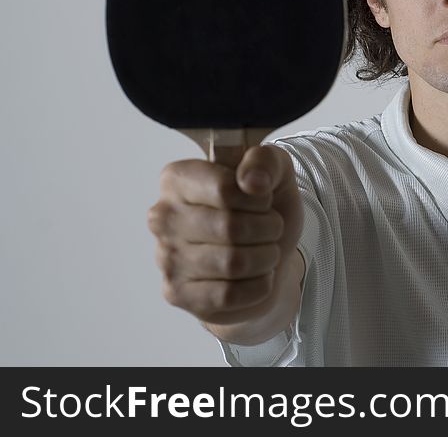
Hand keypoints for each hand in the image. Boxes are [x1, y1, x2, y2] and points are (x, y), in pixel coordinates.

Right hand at [148, 144, 303, 329]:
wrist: (268, 257)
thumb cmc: (263, 212)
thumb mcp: (275, 174)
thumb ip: (266, 161)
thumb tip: (252, 181)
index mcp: (177, 179)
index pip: (225, 189)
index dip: (259, 199)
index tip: (264, 202)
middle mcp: (163, 216)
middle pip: (230, 228)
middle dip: (267, 230)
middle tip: (271, 229)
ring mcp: (165, 258)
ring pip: (233, 263)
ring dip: (265, 258)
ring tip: (265, 251)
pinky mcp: (176, 293)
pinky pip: (229, 295)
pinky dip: (257, 285)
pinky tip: (255, 276)